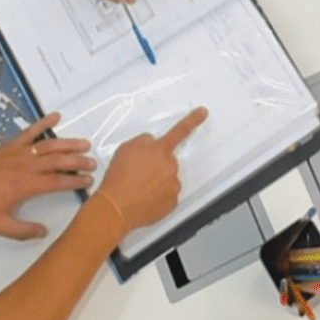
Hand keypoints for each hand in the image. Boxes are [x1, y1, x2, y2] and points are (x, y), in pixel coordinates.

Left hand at [0, 115, 96, 239]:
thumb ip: (22, 230)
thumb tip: (43, 232)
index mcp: (24, 185)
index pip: (57, 181)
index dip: (75, 181)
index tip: (88, 181)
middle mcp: (25, 166)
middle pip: (58, 160)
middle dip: (78, 161)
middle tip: (93, 162)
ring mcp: (18, 152)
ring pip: (48, 145)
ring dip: (68, 143)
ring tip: (84, 143)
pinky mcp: (10, 145)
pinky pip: (29, 131)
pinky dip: (43, 123)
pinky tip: (55, 116)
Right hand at [92, 107, 207, 231]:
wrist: (116, 206)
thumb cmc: (118, 179)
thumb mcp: (125, 148)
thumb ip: (143, 141)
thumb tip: (150, 142)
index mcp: (159, 150)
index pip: (179, 130)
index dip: (192, 120)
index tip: (202, 113)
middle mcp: (170, 166)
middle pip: (168, 160)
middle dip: (157, 164)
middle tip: (139, 173)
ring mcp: (173, 184)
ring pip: (168, 178)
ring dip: (157, 180)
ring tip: (138, 187)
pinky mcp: (172, 201)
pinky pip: (167, 195)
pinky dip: (158, 196)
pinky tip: (144, 197)